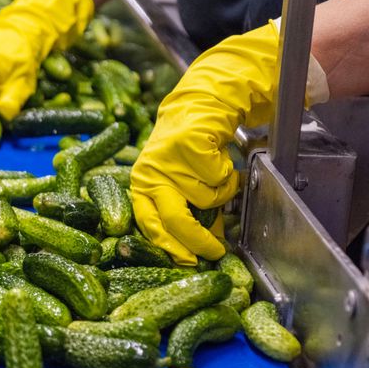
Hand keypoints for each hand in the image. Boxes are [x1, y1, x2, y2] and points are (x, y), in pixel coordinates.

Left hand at [130, 23, 283, 264]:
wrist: (203, 103)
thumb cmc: (191, 149)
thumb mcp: (181, 183)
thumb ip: (187, 213)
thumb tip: (198, 253)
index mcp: (142, 185)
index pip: (149, 226)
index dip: (168, 249)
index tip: (187, 264)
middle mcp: (148, 173)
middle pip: (173, 221)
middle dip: (197, 241)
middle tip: (215, 252)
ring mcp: (166, 159)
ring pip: (204, 199)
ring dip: (219, 194)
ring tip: (218, 178)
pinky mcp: (187, 144)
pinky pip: (219, 178)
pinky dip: (227, 175)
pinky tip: (221, 162)